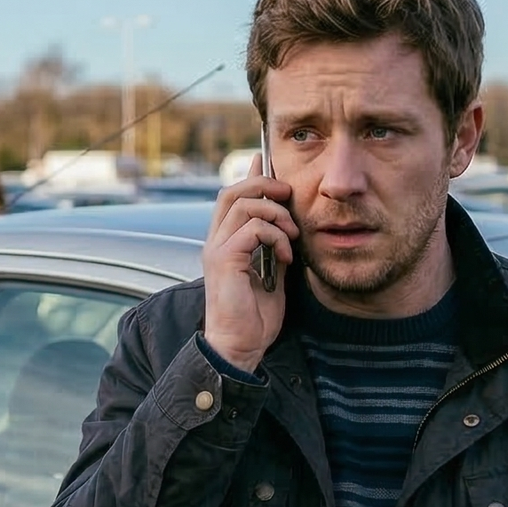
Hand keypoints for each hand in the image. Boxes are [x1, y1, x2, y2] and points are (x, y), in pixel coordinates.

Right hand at [201, 164, 296, 370]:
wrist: (240, 346)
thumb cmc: (255, 318)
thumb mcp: (271, 273)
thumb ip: (274, 246)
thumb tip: (286, 223)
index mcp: (224, 242)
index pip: (233, 197)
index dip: (251, 175)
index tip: (267, 160)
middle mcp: (215, 242)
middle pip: (233, 191)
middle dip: (264, 184)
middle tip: (288, 195)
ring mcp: (217, 250)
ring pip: (243, 204)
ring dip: (275, 213)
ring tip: (291, 234)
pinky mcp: (224, 260)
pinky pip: (252, 228)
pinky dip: (275, 236)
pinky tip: (285, 256)